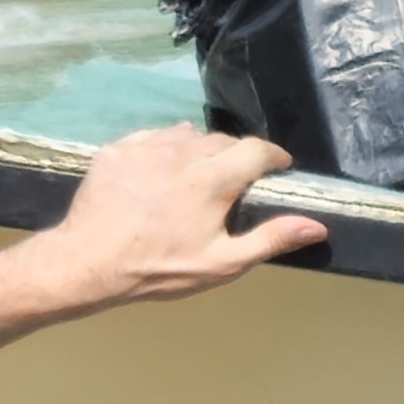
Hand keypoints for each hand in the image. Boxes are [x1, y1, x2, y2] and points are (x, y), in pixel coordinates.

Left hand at [27, 126, 325, 311]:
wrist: (87, 263)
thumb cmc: (159, 269)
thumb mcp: (221, 264)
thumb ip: (270, 239)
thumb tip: (316, 225)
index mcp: (213, 180)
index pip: (255, 149)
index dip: (273, 156)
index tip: (278, 167)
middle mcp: (182, 153)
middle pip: (222, 140)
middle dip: (236, 154)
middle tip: (235, 179)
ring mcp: (146, 148)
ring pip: (186, 134)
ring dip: (200, 148)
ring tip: (197, 172)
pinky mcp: (117, 150)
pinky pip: (152, 137)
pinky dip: (165, 148)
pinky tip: (162, 171)